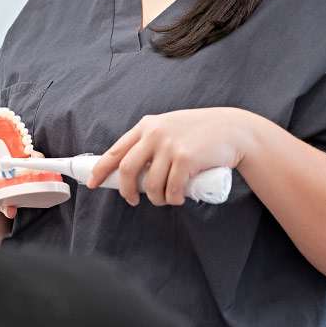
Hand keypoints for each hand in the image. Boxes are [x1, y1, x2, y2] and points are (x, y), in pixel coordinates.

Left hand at [86, 107, 260, 206]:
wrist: (233, 129)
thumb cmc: (200, 133)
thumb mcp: (170, 128)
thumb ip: (151, 143)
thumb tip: (131, 171)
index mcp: (146, 126)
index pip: (115, 151)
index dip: (101, 170)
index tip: (92, 183)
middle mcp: (155, 133)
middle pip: (128, 171)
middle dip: (127, 191)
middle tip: (133, 200)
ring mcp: (170, 145)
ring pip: (152, 185)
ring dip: (158, 199)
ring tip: (167, 196)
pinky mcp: (186, 158)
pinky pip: (171, 189)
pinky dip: (174, 198)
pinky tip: (179, 196)